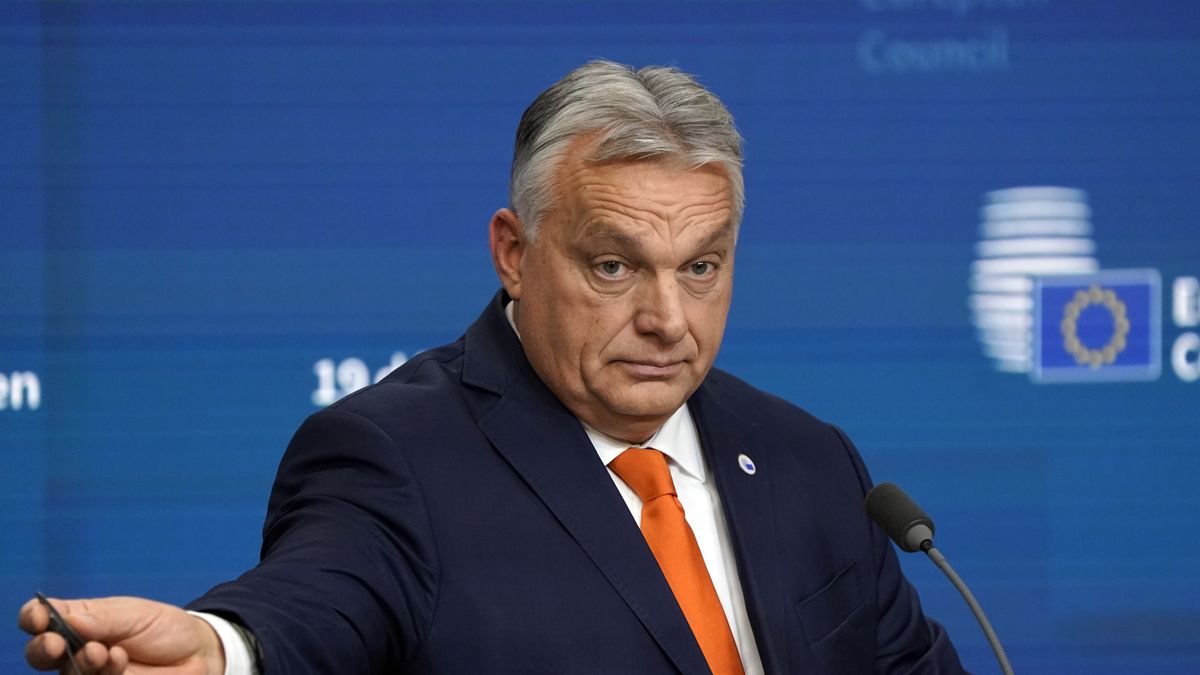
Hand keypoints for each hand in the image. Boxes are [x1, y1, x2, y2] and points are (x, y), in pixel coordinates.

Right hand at [19, 596, 225, 674]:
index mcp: (78, 621)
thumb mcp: (135, 615)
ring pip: (67, 673)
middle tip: (56, 643)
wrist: (198, 654)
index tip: (39, 617)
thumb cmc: (164, 629)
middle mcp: (77, 649)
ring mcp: (90, 673)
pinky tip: (119, 662)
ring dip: (81, 663)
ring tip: (105, 652)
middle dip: (43, 649)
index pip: (41, 618)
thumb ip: (102, 619)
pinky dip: (104, 674)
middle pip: (40, 654)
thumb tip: (69, 619)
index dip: (33, 617)